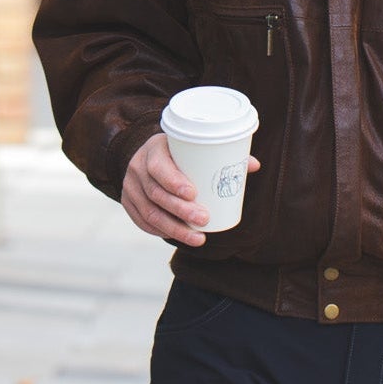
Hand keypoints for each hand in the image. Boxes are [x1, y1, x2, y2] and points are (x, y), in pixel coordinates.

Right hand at [121, 134, 260, 247]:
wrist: (145, 156)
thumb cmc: (176, 151)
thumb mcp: (191, 145)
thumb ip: (220, 154)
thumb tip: (254, 165)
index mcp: (153, 149)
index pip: (159, 167)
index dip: (174, 182)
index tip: (194, 194)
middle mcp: (137, 167)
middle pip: (157, 194)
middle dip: (181, 211)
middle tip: (204, 219)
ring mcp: (130, 187)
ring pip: (150, 213)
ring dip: (174, 228)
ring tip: (198, 237)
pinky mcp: (128, 203)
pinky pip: (143, 222)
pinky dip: (161, 231)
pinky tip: (178, 237)